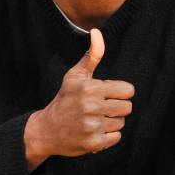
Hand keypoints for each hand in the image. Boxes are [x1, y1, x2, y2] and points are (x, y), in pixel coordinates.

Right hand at [24, 28, 134, 167]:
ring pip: (121, 122)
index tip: (107, 95)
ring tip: (94, 120)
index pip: (128, 90)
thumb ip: (91, 55)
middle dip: (116, 108)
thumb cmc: (64, 99)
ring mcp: (93, 126)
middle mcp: (92, 107)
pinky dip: (108, 137)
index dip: (120, 92)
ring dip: (111, 122)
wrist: (46, 130)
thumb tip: (97, 32)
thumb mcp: (75, 75)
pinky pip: (116, 138)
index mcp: (91, 88)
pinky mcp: (94, 143)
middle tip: (100, 109)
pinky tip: (94, 131)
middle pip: (127, 107)